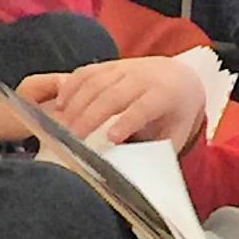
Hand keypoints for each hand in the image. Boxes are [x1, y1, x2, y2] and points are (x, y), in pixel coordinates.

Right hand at [17, 56, 207, 149]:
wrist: (180, 77)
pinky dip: (70, 87)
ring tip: (62, 127)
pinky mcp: (110, 65)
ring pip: (96, 82)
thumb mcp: (176, 133)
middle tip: (73, 138)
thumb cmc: (176, 113)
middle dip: (91, 116)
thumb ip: (157, 150)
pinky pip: (86, 73)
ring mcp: (125, 68)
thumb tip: (135, 173)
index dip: (127, 122)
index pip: (143, 107)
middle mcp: (144, 77)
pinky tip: (59, 106)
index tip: (111, 138)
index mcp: (164, 94)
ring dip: (76, 104)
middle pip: (113, 94)